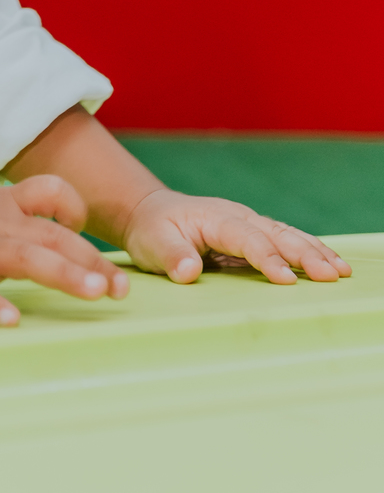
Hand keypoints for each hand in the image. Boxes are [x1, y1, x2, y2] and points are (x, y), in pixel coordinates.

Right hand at [0, 173, 129, 326]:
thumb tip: (70, 250)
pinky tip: (10, 321)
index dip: (76, 209)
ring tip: (92, 293)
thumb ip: (24, 220)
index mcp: (4, 205)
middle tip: (122, 289)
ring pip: (24, 257)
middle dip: (90, 260)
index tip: (91, 237)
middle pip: (51, 235)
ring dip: (62, 274)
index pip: (50, 192)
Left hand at [121, 187, 350, 285]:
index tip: (286, 279)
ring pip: (286, 235)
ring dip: (314, 251)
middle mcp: (237, 217)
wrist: (153, 213)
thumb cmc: (153, 229)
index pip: (245, 238)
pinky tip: (330, 263)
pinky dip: (309, 250)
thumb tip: (188, 272)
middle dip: (305, 254)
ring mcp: (248, 224)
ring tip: (341, 271)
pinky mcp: (253, 235)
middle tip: (332, 275)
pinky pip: (284, 240)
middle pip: (275, 234)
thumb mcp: (152, 242)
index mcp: (214, 218)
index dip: (267, 258)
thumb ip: (171, 256)